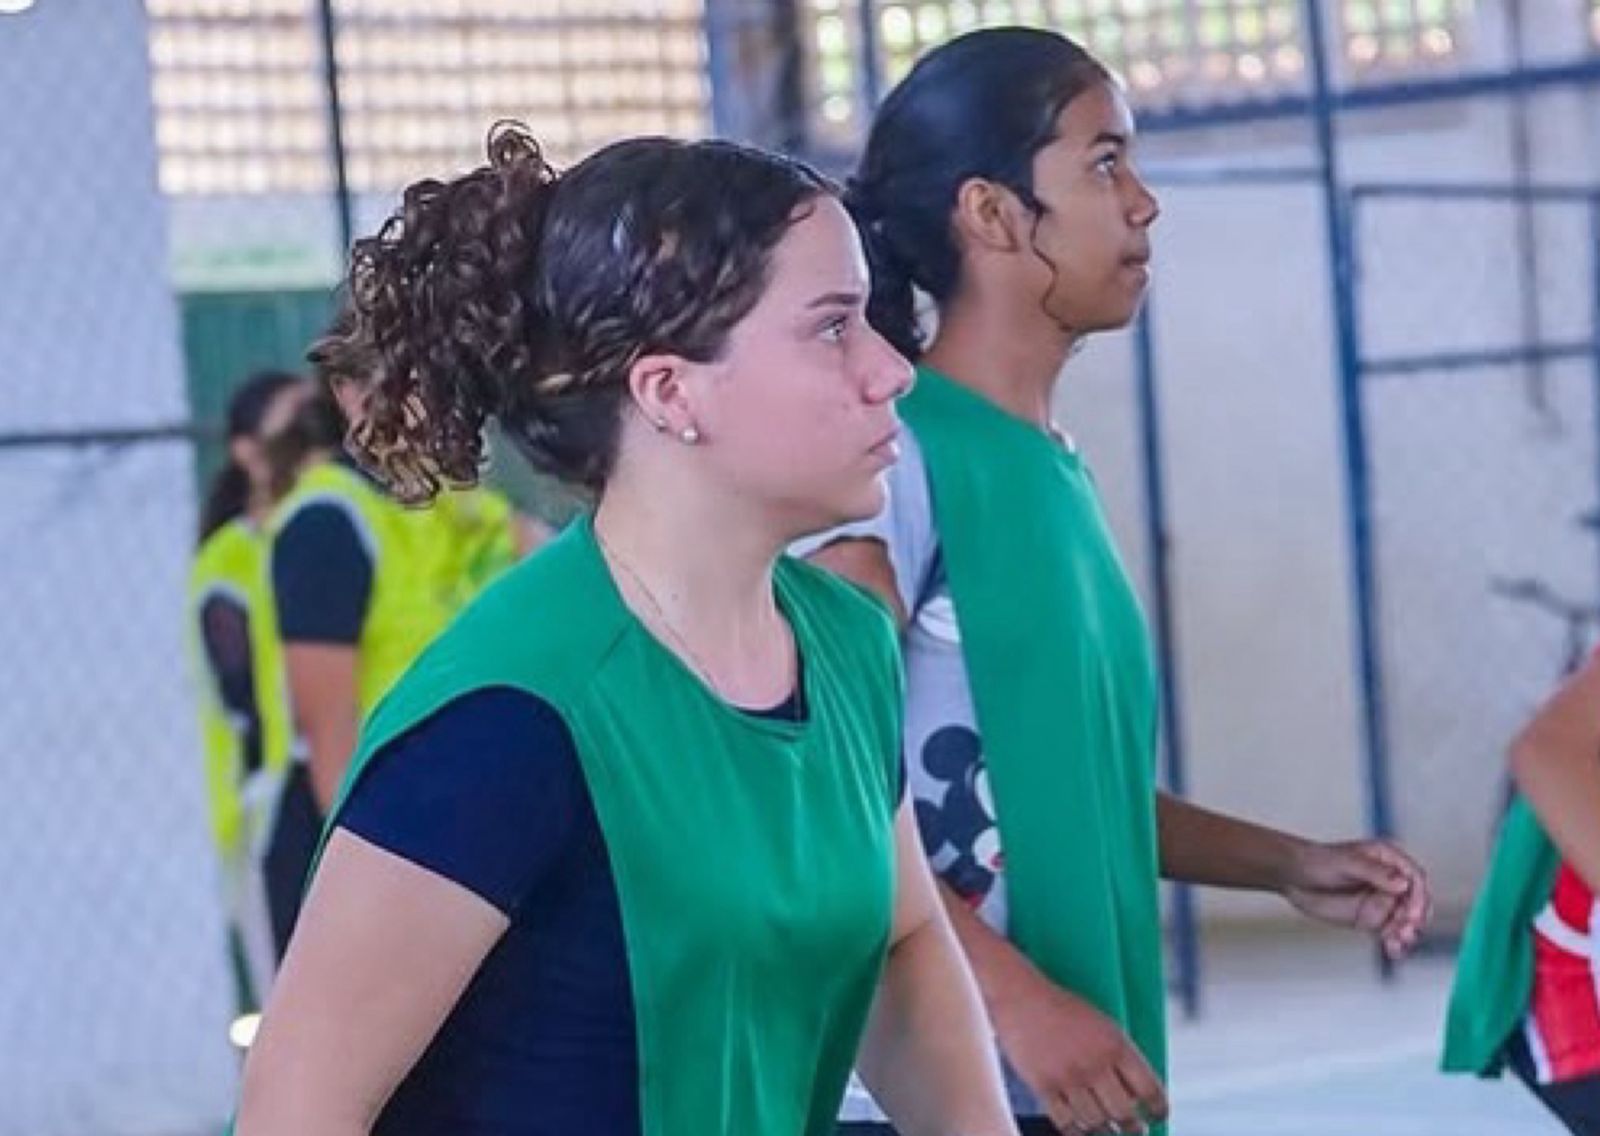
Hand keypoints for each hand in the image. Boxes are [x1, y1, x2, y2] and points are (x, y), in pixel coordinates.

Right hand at [993, 967, 1167, 1134]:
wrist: (1020, 996)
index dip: (1159, 1109)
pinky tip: (1079, 1127)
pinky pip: (1065, 1123)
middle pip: (1124, 1113)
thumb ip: (1120, 1056)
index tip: (1158, 1116)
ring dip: (1104, 1129)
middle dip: (1133, 1126)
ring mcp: (1068, 1077)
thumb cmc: (1063, 1008)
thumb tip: (1136, 1097)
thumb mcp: (1102, 1024)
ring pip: (1096, 1122)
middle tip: (1134, 1129)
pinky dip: (1075, 1130)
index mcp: (1116, 1044)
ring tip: (1106, 1128)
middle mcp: (1095, 1063)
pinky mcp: (1043, 1086)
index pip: (1150, 1089)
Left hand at [1282, 838, 1432, 958]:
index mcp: (1387, 859)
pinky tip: (1393, 949)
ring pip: (1404, 921)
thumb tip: (1401, 882)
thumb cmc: (1316, 860)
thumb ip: (1375, 872)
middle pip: (1414, 903)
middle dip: (1414, 919)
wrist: (1293, 877)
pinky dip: (1394, 943)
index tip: (1412, 912)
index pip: (1414, 878)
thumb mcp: (1345, 862)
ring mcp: (1381, 901)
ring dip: (1406, 934)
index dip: (1418, 896)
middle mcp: (1389, 881)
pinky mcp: (1371, 918)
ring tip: (1397, 942)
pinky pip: (1390, 933)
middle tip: (1406, 930)